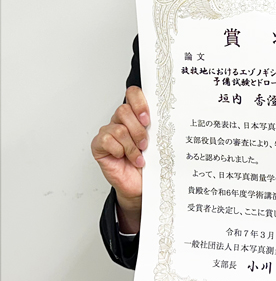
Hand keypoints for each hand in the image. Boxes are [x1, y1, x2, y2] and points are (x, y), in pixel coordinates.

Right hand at [91, 86, 148, 230]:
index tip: (148, 118)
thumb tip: (171, 114)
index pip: (133, 94)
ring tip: (139, 155)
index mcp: (135, 115)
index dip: (139, 102)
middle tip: (146, 143)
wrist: (139, 186)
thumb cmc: (149, 163)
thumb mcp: (157, 142)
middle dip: (138, 129)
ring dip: (131, 144)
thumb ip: (158, 126)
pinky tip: (125, 158)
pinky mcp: (99, 145)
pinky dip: (119, 150)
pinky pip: (106, 139)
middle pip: (124, 110)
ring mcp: (109, 132)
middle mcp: (120, 121)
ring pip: (118, 127)